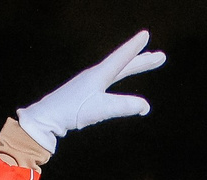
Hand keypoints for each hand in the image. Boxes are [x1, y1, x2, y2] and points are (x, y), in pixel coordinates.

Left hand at [17, 31, 165, 148]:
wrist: (45, 118)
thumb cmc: (71, 112)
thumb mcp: (100, 109)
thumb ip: (123, 106)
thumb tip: (145, 106)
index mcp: (99, 75)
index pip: (121, 57)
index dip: (134, 47)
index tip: (146, 34)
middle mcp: (95, 76)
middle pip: (124, 64)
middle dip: (143, 61)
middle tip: (161, 57)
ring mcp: (89, 84)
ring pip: (116, 72)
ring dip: (133, 66)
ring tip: (147, 62)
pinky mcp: (83, 94)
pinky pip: (108, 81)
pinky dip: (120, 76)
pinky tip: (118, 80)